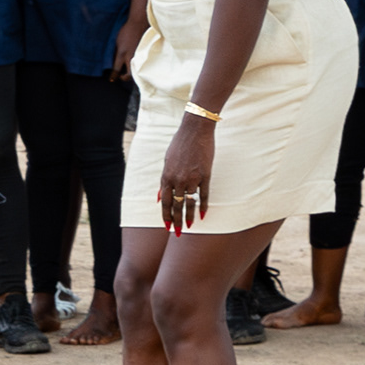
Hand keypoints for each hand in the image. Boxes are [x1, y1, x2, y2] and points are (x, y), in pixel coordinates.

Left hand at [153, 112, 214, 229]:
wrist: (195, 131)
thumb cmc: (179, 145)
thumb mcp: (167, 162)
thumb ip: (164, 181)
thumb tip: (159, 197)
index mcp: (166, 176)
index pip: (164, 202)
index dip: (165, 215)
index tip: (166, 226)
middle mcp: (177, 180)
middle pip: (176, 205)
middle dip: (175, 221)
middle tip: (176, 233)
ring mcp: (192, 178)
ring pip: (189, 202)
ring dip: (189, 216)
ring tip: (189, 228)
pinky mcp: (205, 175)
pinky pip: (204, 194)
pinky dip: (203, 205)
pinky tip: (202, 215)